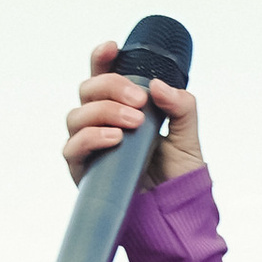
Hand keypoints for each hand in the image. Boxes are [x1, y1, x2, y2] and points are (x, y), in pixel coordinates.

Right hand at [65, 37, 203, 189]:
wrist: (174, 213)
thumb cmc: (176, 175)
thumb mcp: (188, 136)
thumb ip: (182, 107)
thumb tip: (159, 86)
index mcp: (121, 108)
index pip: (102, 76)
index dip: (101, 58)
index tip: (113, 47)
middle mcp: (99, 123)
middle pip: (87, 90)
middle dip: (111, 87)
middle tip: (140, 100)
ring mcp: (88, 146)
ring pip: (76, 115)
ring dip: (104, 112)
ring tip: (134, 123)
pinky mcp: (82, 170)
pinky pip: (73, 147)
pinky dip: (92, 137)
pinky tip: (116, 139)